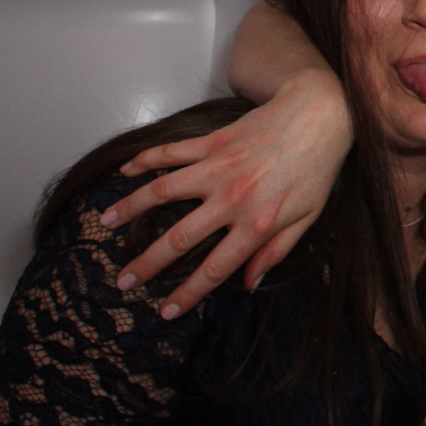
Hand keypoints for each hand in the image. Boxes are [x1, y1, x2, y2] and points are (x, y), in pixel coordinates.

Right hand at [101, 67, 352, 315]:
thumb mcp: (308, 217)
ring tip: (104, 224)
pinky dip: (144, 161)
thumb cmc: (318, 168)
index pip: (215, 269)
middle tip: (122, 282)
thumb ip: (275, 251)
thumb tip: (248, 284)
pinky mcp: (212, 142)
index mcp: (258, 223)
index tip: (165, 312)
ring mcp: (219, 168)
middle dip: (147, 264)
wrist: (321, 113)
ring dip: (129, 208)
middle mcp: (233, 198)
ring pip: (162, 191)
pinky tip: (124, 172)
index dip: (188, 294)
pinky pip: (170, 153)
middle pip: (180, 238)